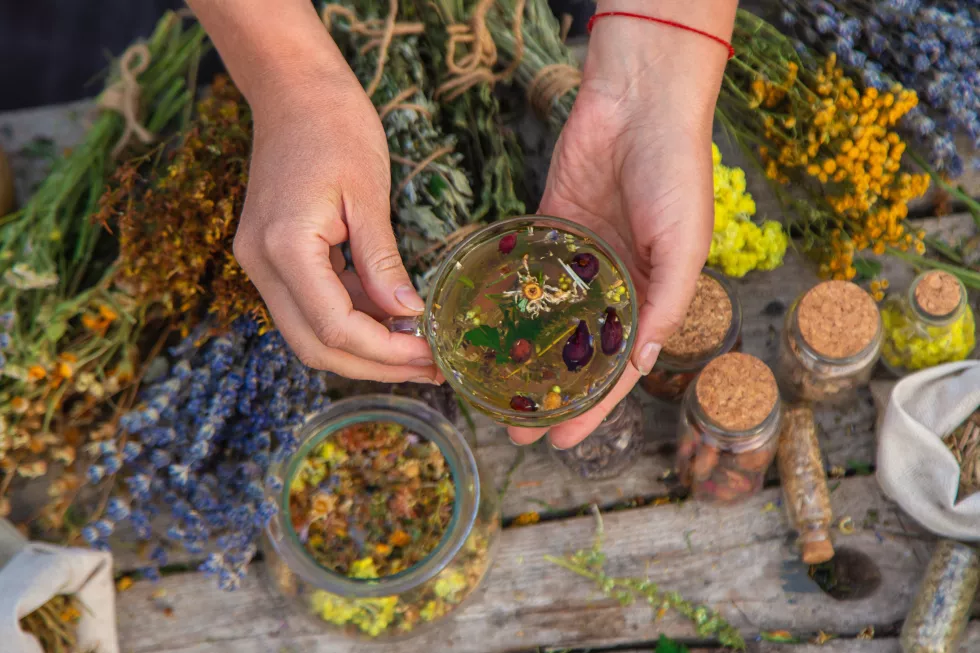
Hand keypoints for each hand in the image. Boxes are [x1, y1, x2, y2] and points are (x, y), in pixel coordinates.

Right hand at [190, 0, 439, 382]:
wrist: (294, 90)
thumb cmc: (335, 127)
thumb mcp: (369, 194)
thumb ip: (383, 262)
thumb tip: (408, 316)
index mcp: (284, 247)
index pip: (335, 327)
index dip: (385, 352)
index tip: (431, 355)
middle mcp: (261, 264)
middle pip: (315, 346)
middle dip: (375, 366)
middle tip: (430, 367)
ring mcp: (260, 263)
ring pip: (310, 334)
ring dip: (364, 349)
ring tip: (420, 348)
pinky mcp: (272, 258)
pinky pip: (311, 307)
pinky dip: (352, 320)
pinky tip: (393, 318)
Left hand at [508, 1, 734, 447]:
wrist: (640, 103)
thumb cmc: (676, 174)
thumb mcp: (683, 246)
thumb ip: (664, 305)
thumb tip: (642, 364)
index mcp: (651, 294)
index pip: (619, 367)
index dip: (594, 408)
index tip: (563, 443)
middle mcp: (614, 283)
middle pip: (578, 352)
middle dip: (550, 393)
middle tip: (515, 430)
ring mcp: (580, 258)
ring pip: (549, 319)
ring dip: (525, 356)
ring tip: (494, 391)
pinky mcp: (550, 227)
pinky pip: (527, 272)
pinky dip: (511, 300)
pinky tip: (487, 328)